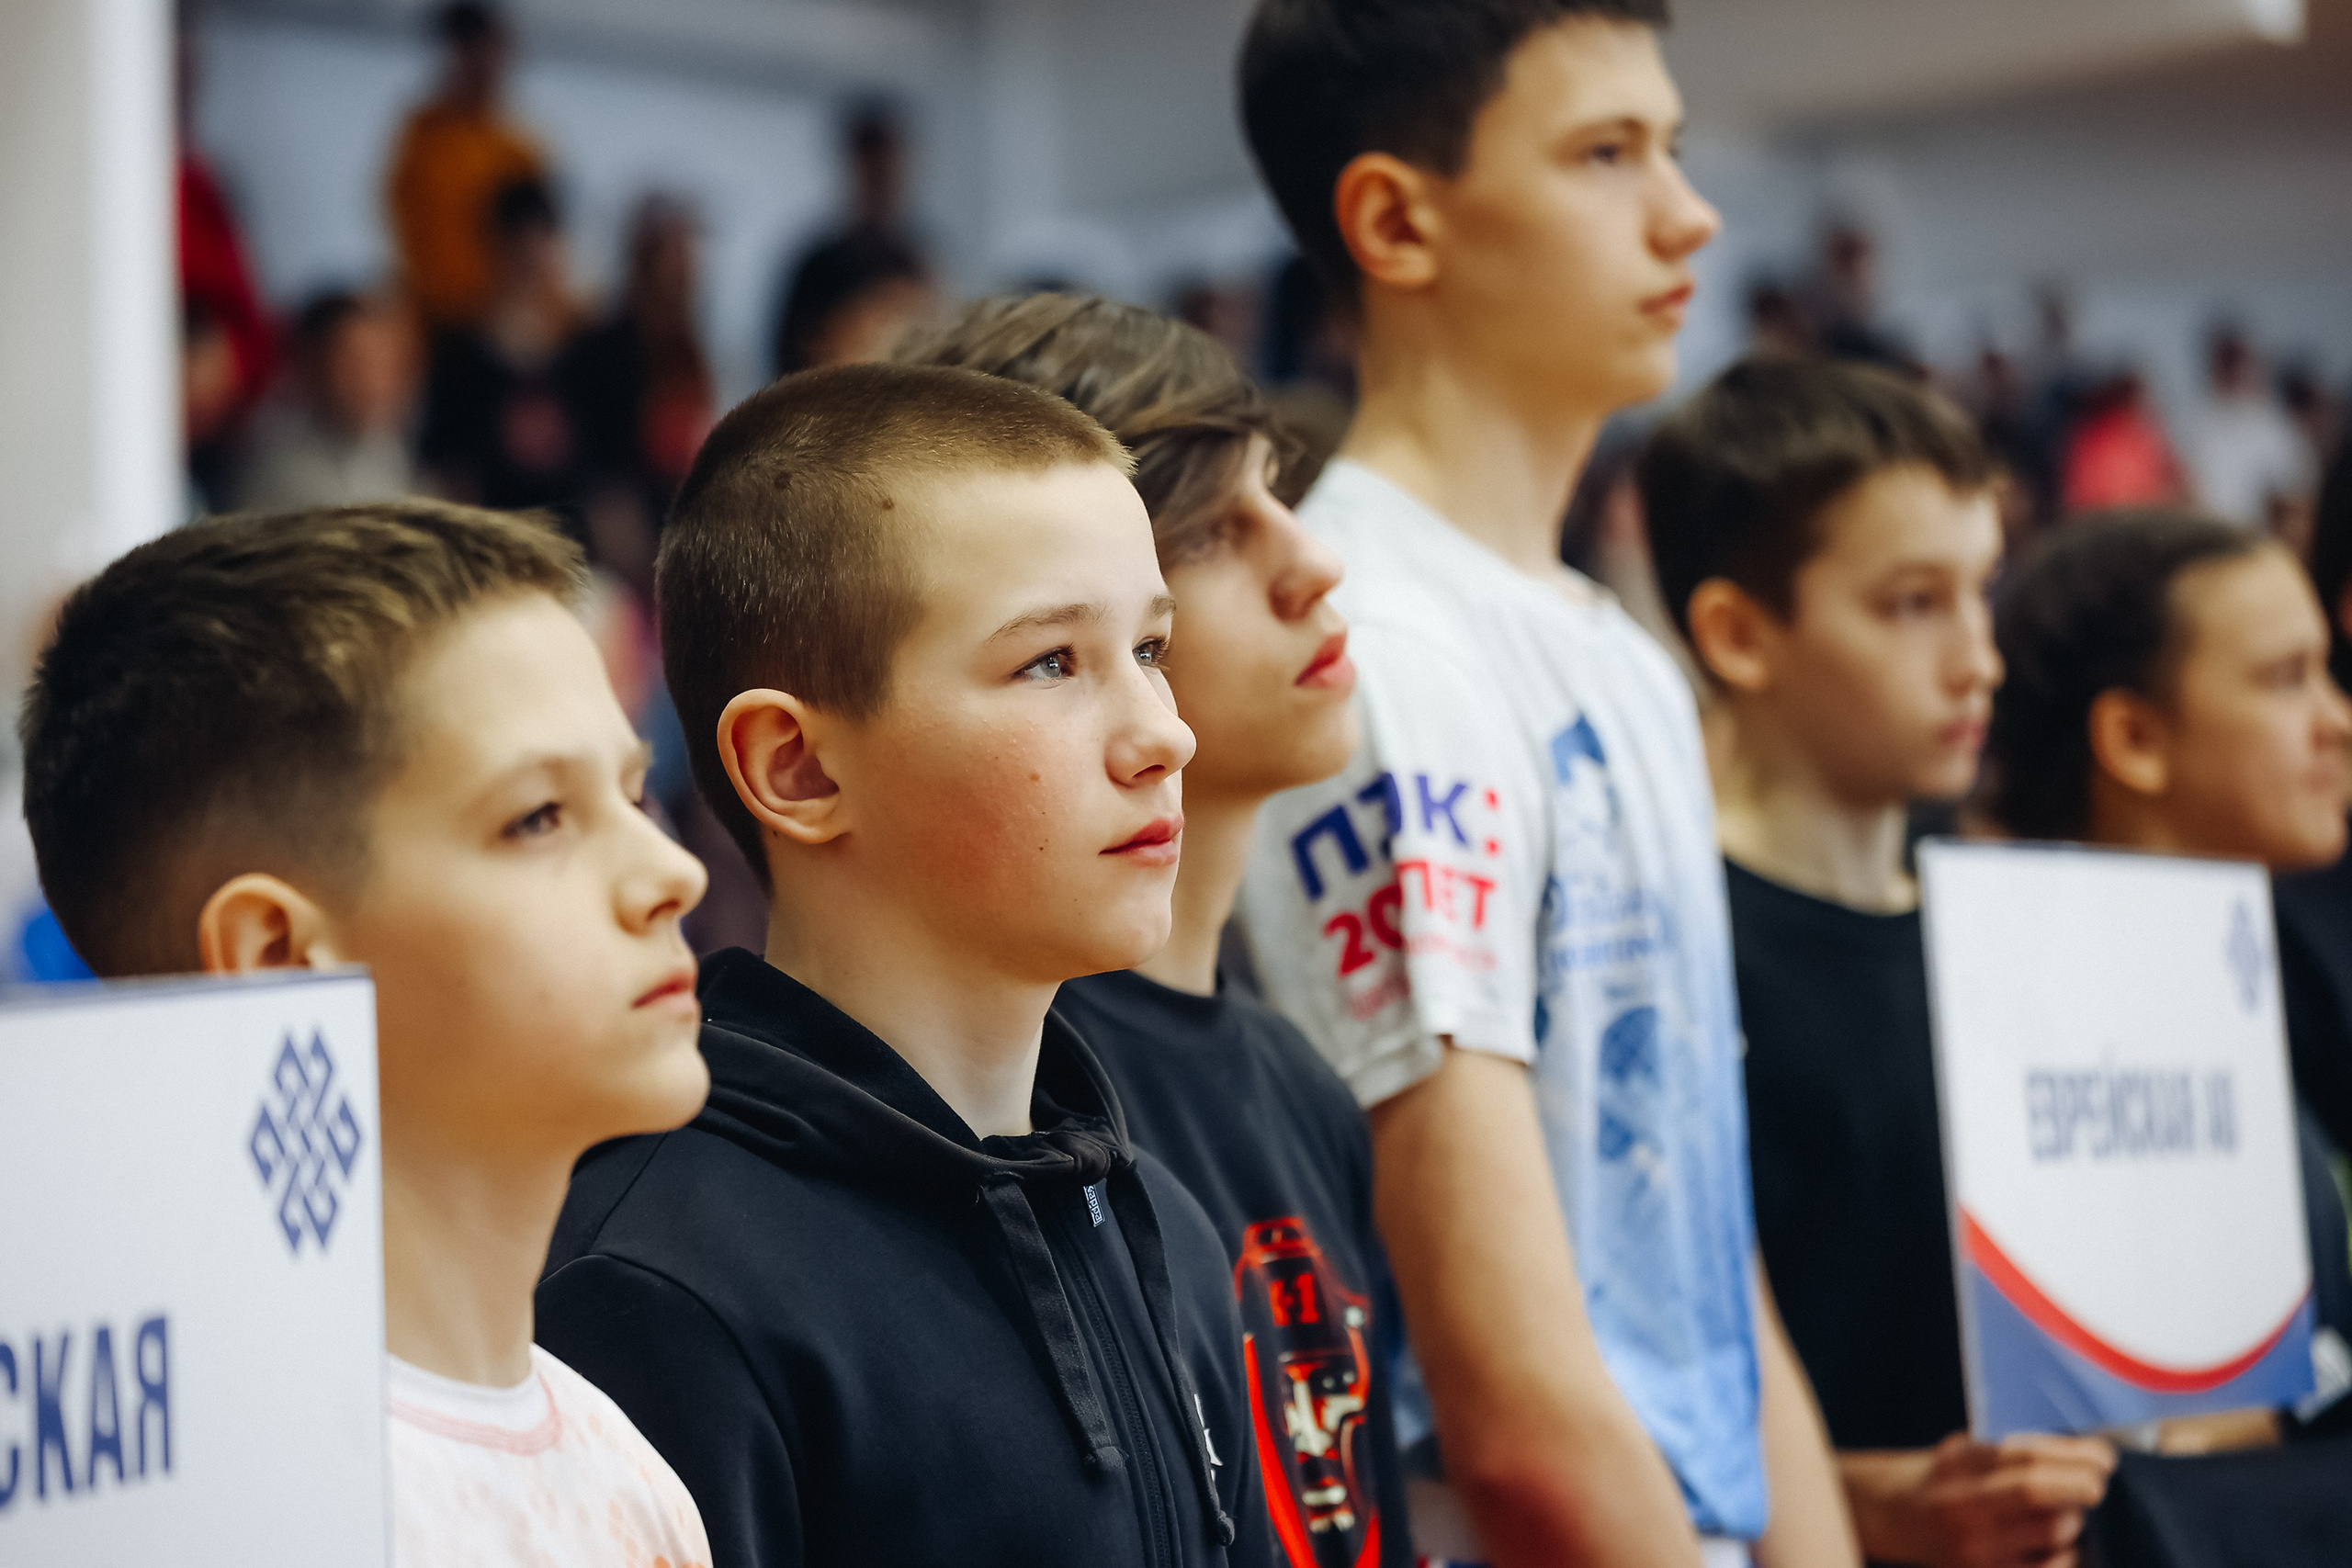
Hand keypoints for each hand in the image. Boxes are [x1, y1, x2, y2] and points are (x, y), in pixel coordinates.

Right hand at [1846, 1432, 2116, 1567]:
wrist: (1895, 1516)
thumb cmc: (1944, 1477)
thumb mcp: (1968, 1448)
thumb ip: (2017, 1453)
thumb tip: (2087, 1454)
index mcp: (1961, 1465)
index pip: (2028, 1460)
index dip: (2076, 1457)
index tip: (2105, 1458)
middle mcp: (1965, 1507)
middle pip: (2042, 1499)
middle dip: (2081, 1490)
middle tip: (2093, 1486)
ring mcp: (1976, 1549)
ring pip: (2054, 1536)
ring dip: (2073, 1523)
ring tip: (2068, 1514)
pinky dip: (2065, 1556)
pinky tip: (2059, 1546)